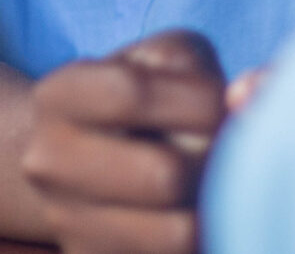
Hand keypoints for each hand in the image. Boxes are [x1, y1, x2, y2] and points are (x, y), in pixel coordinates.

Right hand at [23, 29, 225, 253]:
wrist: (82, 160)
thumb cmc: (142, 98)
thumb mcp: (162, 59)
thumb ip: (202, 70)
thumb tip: (245, 101)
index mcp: (59, 96)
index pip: (131, 93)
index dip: (198, 98)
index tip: (217, 102)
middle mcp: (49, 163)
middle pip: (164, 175)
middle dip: (212, 159)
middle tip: (218, 150)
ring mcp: (66, 223)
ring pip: (179, 235)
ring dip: (214, 207)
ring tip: (210, 184)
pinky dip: (204, 240)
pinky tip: (194, 213)